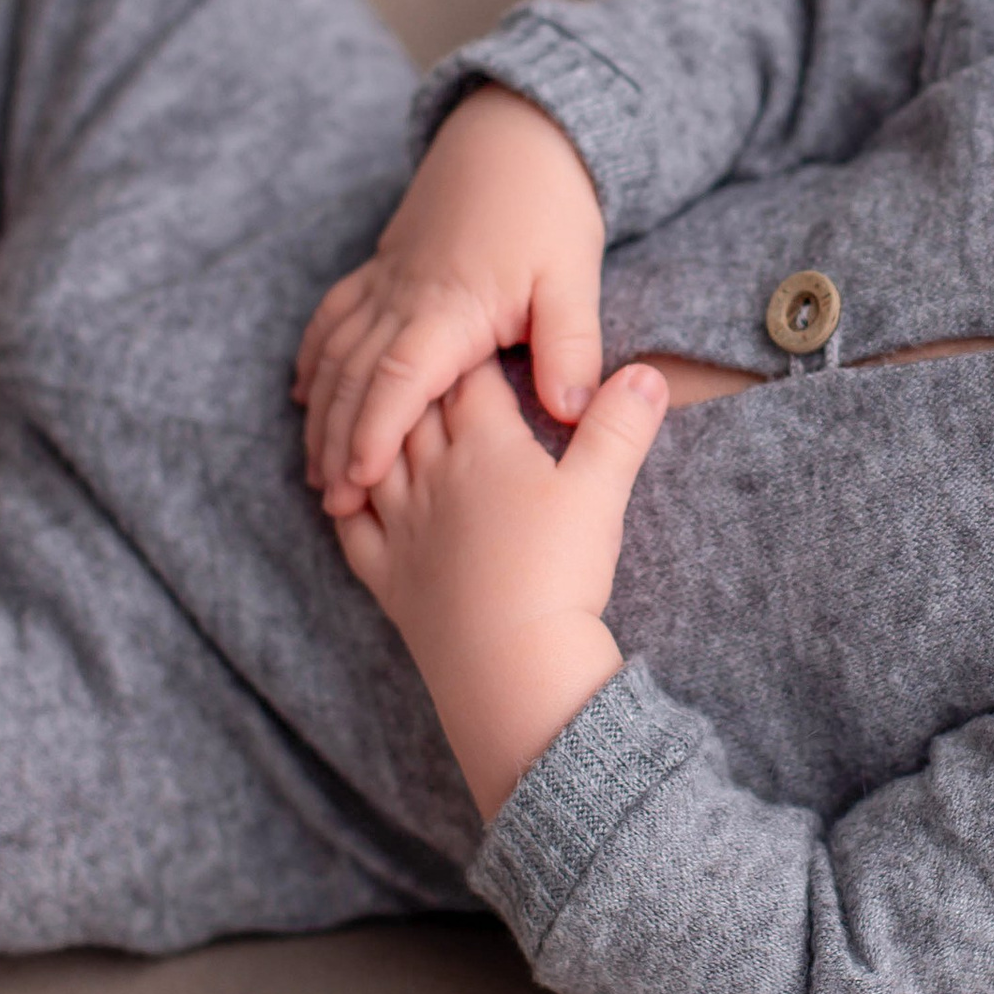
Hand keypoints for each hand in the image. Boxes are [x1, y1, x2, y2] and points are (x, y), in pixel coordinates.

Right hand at [295, 85, 605, 516]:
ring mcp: (386, 281)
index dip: (374, 429)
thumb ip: (570, 345)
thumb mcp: (574, 278)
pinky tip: (304, 395)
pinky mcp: (382, 269)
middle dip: (337, 441)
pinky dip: (314, 360)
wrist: (518, 136)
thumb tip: (570, 411)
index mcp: (450, 305)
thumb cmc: (550, 210)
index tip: (359, 480)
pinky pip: (332, 319)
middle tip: (335, 504)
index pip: (397, 375)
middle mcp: (404, 296)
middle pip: (354, 376)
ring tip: (318, 472)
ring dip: (321, 412)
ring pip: (335, 353)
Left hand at [333, 355, 668, 817]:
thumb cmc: (558, 571)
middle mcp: (431, 475)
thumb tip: (647, 370)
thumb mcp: (603, 489)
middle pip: (420, 411)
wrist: (510, 663)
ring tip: (378, 414)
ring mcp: (402, 526)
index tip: (479, 330)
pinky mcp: (387, 577)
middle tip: (428, 359)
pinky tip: (345, 496)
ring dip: (375, 432)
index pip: (472, 380)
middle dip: (425, 381)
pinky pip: (354, 529)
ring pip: (376, 460)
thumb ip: (620, 425)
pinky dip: (346, 504)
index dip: (476, 352)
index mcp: (485, 446)